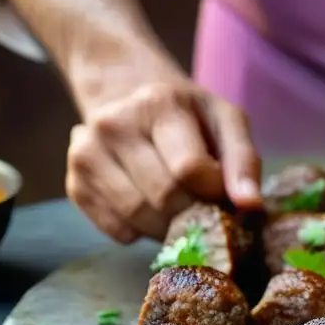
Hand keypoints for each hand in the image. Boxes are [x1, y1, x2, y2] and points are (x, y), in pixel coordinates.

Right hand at [66, 72, 261, 242]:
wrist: (125, 93)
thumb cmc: (187, 114)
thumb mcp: (225, 121)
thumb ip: (243, 161)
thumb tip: (250, 206)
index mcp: (158, 104)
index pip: (189, 169)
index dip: (212, 192)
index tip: (220, 192)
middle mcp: (113, 125)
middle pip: (163, 198)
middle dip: (192, 213)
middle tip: (202, 208)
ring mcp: (85, 154)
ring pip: (136, 217)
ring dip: (167, 227)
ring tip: (179, 210)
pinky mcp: (74, 183)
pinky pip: (115, 230)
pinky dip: (141, 232)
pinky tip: (150, 209)